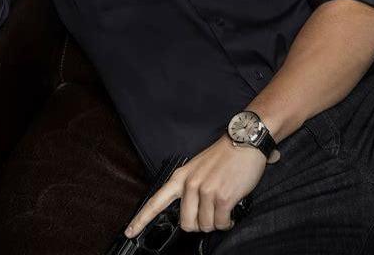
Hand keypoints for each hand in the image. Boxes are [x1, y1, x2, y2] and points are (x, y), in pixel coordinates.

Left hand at [124, 134, 274, 237]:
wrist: (244, 142)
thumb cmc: (224, 155)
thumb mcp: (197, 167)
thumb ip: (189, 188)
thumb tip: (190, 213)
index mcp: (181, 177)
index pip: (156, 201)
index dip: (141, 219)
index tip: (130, 232)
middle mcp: (190, 184)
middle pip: (186, 223)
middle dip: (199, 224)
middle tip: (210, 213)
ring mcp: (206, 191)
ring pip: (206, 225)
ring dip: (216, 221)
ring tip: (223, 206)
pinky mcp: (222, 197)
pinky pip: (221, 223)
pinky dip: (228, 221)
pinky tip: (231, 209)